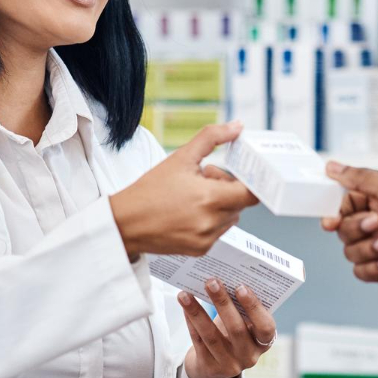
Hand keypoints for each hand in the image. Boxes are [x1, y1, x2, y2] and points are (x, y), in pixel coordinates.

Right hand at [112, 123, 259, 257]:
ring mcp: (207, 239)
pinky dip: (210, 220)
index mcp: (210, 198)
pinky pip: (217, 231)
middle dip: (227, 189)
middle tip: (204, 178)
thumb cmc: (149, 191)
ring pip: (230, 218)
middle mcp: (211, 222)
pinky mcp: (200, 250)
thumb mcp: (180, 158)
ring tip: (194, 196)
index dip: (249, 182)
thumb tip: (237, 127)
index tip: (243, 174)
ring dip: (220, 205)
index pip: (251, 194)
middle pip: (240, 204)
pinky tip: (188, 212)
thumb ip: (212, 138)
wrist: (125, 223)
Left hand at [177, 279, 276, 377]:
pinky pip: (198, 341)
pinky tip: (184, 306)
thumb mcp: (244, 326)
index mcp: (264, 342)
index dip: (254, 307)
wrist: (216, 366)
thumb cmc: (233, 335)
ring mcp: (229, 364)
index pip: (266, 326)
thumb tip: (224, 278)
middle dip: (223, 303)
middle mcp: (249, 356)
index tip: (241, 287)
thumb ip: (242, 309)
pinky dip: (191, 321)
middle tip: (211, 282)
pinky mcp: (209, 367)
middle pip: (236, 329)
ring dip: (197, 312)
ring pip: (211, 336)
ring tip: (186, 293)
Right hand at [321, 162, 377, 308]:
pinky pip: (361, 271)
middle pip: (344, 228)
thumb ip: (361, 178)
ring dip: (370, 249)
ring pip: (350, 251)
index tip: (332, 220)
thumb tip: (333, 166)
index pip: (345, 203)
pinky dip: (374, 267)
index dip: (336, 212)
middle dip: (359, 230)